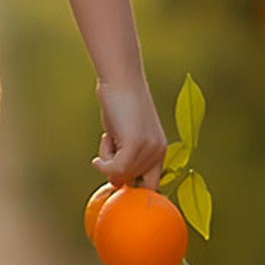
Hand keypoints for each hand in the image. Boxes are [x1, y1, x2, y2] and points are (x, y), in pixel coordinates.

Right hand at [95, 73, 166, 187]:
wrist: (121, 81)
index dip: (132, 183)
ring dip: (108, 159)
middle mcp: (159, 152)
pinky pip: (116, 168)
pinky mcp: (136, 144)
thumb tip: (116, 182)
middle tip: (110, 143)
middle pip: (131, 181)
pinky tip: (103, 139)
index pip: (152, 184)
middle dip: (115, 168)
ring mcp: (149, 149)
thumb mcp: (124, 137)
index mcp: (160, 150)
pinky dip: (103, 162)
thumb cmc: (120, 105)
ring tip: (109, 135)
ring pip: (121, 174)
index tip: (115, 174)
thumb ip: (125, 159)